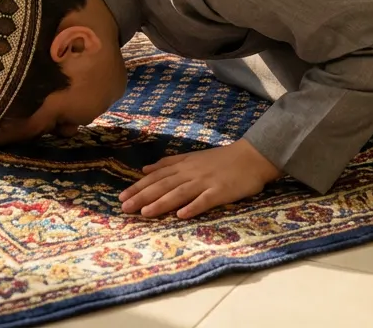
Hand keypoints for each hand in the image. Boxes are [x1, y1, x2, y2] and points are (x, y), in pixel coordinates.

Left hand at [119, 140, 282, 219]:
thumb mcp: (192, 157)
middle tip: (124, 208)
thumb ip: (170, 164)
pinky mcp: (220, 191)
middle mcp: (191, 172)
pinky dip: (193, 207)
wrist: (251, 156)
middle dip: (142, 196)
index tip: (121, 197)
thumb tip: (146, 169)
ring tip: (145, 212)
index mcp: (184, 164)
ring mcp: (205, 182)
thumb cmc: (221, 160)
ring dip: (161, 203)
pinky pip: (205, 200)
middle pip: (163, 185)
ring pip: (179, 193)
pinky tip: (181, 215)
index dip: (139, 186)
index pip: (157, 176)